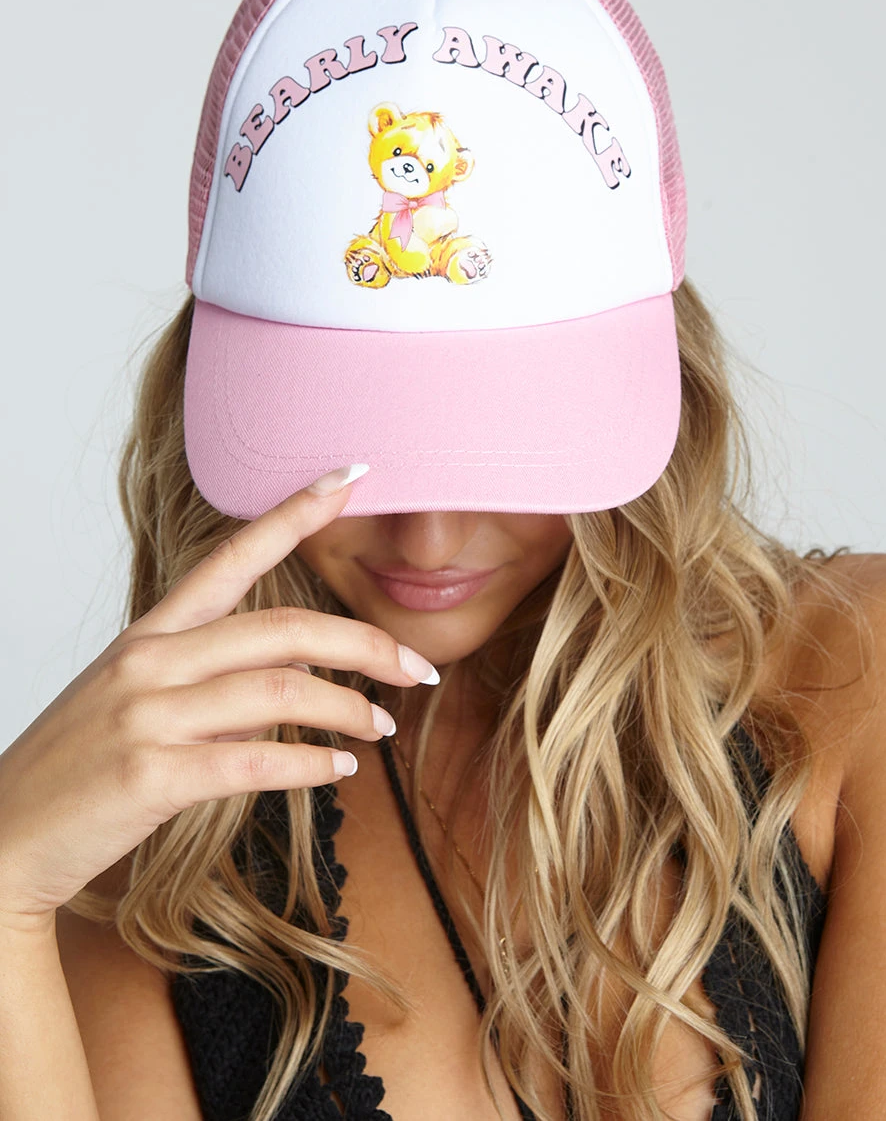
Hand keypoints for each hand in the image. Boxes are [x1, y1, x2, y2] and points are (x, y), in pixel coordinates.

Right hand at [0, 466, 437, 930]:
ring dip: (348, 710)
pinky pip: (253, 761)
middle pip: (283, 630)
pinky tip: (339, 771)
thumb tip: (292, 661)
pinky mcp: (151, 777)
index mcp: (150, 634)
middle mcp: (150, 662)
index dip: (295, 512)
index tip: (352, 476)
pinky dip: (308, 765)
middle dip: (365, 644)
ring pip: (279, 692)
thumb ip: (204, 667)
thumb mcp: (132, 694)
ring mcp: (148, 717)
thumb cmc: (78, 765)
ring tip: (382, 728)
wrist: (2, 837)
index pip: (233, 556)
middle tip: (417, 668)